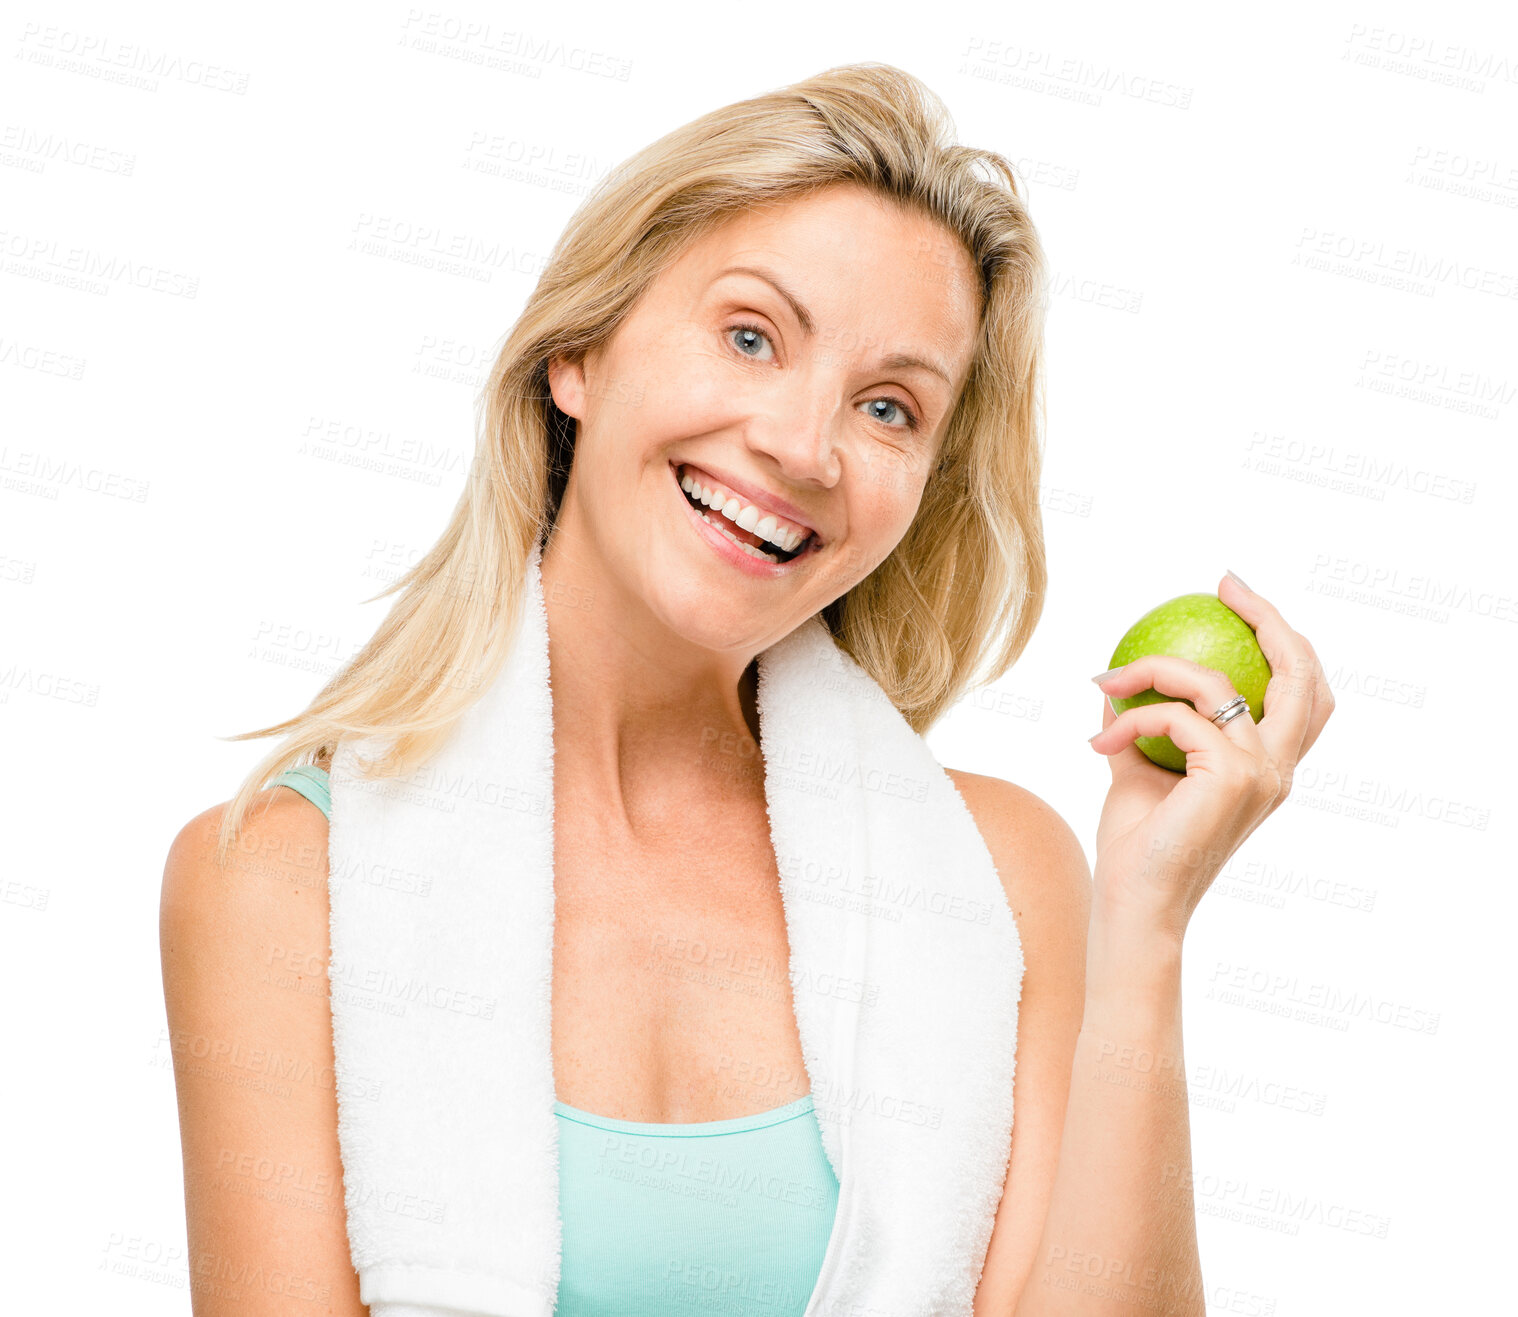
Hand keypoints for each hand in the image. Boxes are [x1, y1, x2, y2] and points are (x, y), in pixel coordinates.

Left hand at [1086, 572, 1334, 941]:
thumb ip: (1142, 724)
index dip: (1282, 637)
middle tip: (1225, 584)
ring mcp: (1262, 774)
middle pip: (1301, 673)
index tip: (1234, 596)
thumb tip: (1118, 678)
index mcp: (1269, 767)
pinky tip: (1101, 741)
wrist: (1134, 902)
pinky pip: (1178, 717)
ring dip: (1154, 671)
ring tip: (1107, 681)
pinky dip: (1135, 719)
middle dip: (1269, 616)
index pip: (1300, 692)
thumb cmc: (1137, 845)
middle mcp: (1279, 769)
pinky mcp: (1232, 778)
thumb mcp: (1140, 769)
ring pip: (1216, 684)